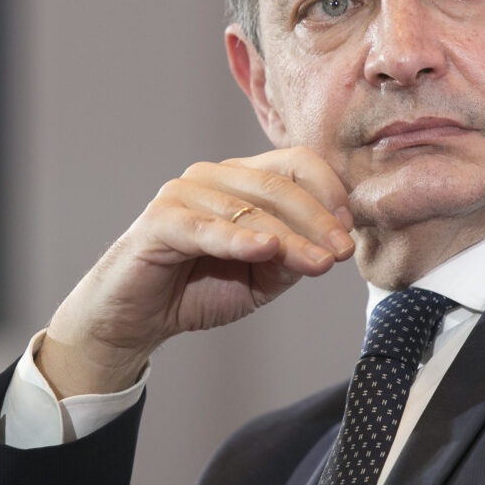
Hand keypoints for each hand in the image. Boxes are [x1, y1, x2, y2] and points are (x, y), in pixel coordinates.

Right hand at [37, 146, 355, 397]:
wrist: (135, 320)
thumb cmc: (199, 289)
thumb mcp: (261, 277)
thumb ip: (292, 258)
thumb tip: (329, 246)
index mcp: (242, 179)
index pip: (297, 164)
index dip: (329, 193)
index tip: (349, 231)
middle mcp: (214, 176)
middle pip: (279, 184)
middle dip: (318, 220)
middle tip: (341, 253)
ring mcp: (184, 193)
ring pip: (251, 209)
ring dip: (290, 238)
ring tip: (318, 264)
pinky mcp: (160, 220)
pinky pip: (207, 227)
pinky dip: (238, 238)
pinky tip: (265, 250)